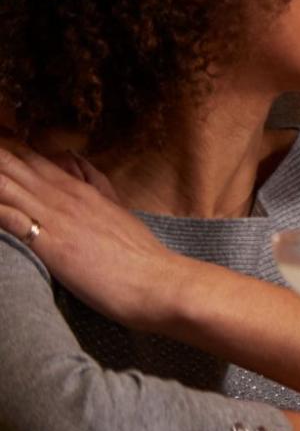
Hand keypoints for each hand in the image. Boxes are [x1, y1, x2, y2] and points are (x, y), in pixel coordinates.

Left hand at [0, 140, 182, 328]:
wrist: (153, 280)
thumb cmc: (137, 253)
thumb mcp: (117, 208)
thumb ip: (95, 183)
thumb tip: (75, 159)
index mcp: (79, 189)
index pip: (33, 160)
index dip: (9, 149)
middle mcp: (63, 197)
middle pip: (15, 166)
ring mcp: (55, 219)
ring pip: (9, 187)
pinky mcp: (49, 244)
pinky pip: (13, 220)